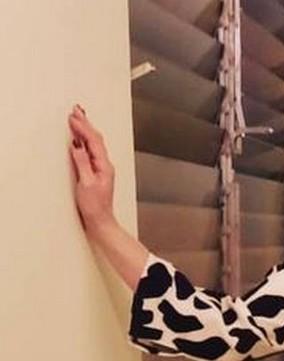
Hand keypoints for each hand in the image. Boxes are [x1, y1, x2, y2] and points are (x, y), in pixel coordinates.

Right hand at [67, 105, 115, 233]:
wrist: (101, 222)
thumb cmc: (95, 207)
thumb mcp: (86, 183)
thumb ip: (82, 163)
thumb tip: (77, 146)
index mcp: (105, 166)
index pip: (94, 141)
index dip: (84, 127)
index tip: (73, 117)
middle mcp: (105, 166)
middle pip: (96, 139)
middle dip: (86, 124)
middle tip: (76, 110)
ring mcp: (101, 169)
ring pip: (94, 144)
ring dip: (86, 130)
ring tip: (78, 119)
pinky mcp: (96, 174)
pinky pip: (91, 152)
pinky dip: (85, 141)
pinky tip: (81, 139)